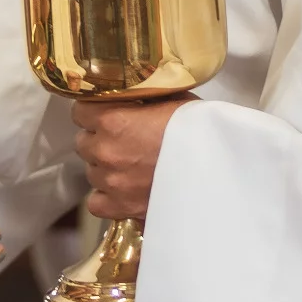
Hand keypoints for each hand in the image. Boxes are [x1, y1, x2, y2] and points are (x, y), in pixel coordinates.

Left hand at [72, 97, 191, 221]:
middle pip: (84, 143)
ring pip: (91, 172)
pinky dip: (107, 197)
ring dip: (106, 168)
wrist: (221, 169)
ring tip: (132, 166)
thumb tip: (133, 93)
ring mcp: (111, 182)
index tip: (106, 114)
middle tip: (125, 141)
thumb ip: (144, 98)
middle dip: (100, 140)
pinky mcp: (121, 207)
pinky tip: (124, 190)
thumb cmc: (202, 130)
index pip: (80, 111)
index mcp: (113, 120)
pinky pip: (96, 203)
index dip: (93, 112)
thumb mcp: (173, 99)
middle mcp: (106, 151)